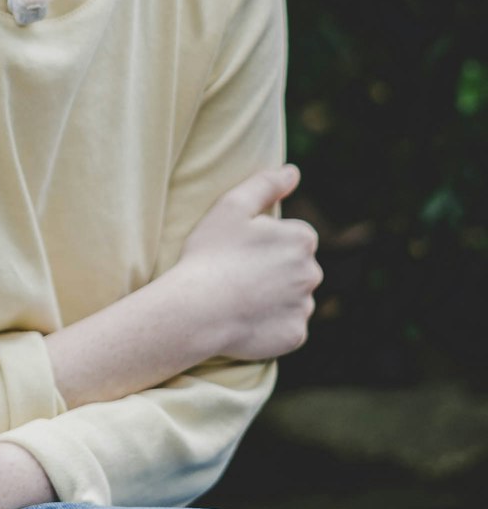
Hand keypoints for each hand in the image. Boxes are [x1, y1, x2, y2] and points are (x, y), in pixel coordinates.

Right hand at [175, 164, 322, 359]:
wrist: (196, 309)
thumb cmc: (210, 254)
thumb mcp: (231, 206)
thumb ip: (265, 184)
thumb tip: (293, 172)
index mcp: (301, 239)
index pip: (293, 237)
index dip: (265, 242)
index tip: (240, 249)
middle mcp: (312, 273)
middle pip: (297, 267)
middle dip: (275, 269)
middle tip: (238, 272)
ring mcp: (305, 307)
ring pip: (294, 297)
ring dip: (275, 296)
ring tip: (240, 297)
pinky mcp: (296, 335)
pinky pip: (288, 326)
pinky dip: (272, 323)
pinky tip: (246, 318)